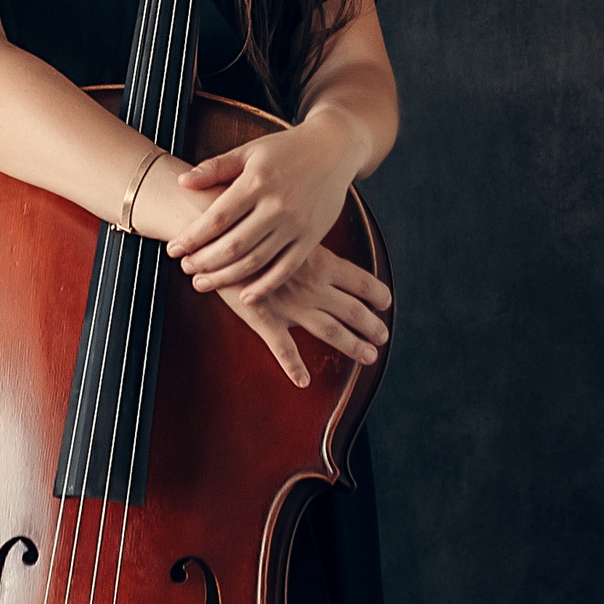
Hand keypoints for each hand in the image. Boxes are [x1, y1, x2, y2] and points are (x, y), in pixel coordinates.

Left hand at [166, 116, 361, 296]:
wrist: (333, 150)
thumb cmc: (284, 150)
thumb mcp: (248, 152)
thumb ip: (214, 167)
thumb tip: (182, 182)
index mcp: (257, 182)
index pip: (217, 218)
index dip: (192, 237)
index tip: (173, 249)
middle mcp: (277, 206)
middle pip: (233, 245)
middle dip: (204, 261)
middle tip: (185, 269)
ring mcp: (296, 225)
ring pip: (256, 261)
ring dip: (226, 278)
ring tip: (202, 283)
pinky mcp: (312, 238)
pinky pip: (286, 268)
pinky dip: (265, 286)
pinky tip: (245, 297)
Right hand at [213, 239, 392, 389]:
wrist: (217, 232)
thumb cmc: (252, 222)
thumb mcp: (289, 225)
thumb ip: (307, 239)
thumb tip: (318, 237)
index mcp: (320, 261)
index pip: (359, 280)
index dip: (376, 292)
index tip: (385, 301)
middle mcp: (312, 285)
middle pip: (353, 310)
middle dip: (372, 325)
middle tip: (383, 336)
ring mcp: (290, 304)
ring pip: (331, 330)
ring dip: (353, 345)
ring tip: (369, 356)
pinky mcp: (264, 317)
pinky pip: (283, 348)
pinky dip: (294, 367)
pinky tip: (303, 381)